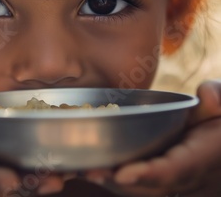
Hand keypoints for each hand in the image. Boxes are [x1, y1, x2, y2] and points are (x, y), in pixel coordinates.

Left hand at [86, 80, 220, 196]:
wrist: (214, 140)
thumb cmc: (215, 121)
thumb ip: (218, 99)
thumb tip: (208, 95)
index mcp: (199, 158)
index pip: (173, 170)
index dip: (147, 174)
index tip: (123, 175)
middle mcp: (180, 176)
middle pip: (146, 186)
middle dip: (116, 181)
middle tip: (89, 172)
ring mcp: (165, 180)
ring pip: (134, 188)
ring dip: (106, 181)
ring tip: (79, 171)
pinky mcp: (150, 177)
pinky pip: (127, 181)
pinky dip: (104, 175)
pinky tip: (78, 167)